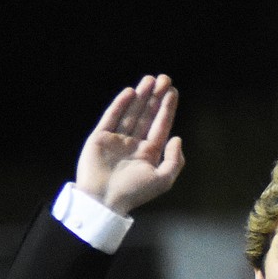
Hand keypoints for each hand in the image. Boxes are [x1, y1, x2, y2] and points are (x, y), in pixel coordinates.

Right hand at [75, 74, 184, 215]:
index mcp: (149, 153)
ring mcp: (117, 139)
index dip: (167, 109)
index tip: (173, 92)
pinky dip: (121, 104)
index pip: (160, 126)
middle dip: (156, 97)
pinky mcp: (100, 137)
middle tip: (164, 78)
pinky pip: (112, 117)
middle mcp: (134, 144)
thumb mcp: (163, 180)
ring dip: (141, 96)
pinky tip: (131, 92)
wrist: (104, 200)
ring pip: (131, 113)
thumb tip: (177, 139)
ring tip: (150, 79)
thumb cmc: (134, 193)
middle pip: (147, 115)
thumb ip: (174, 160)